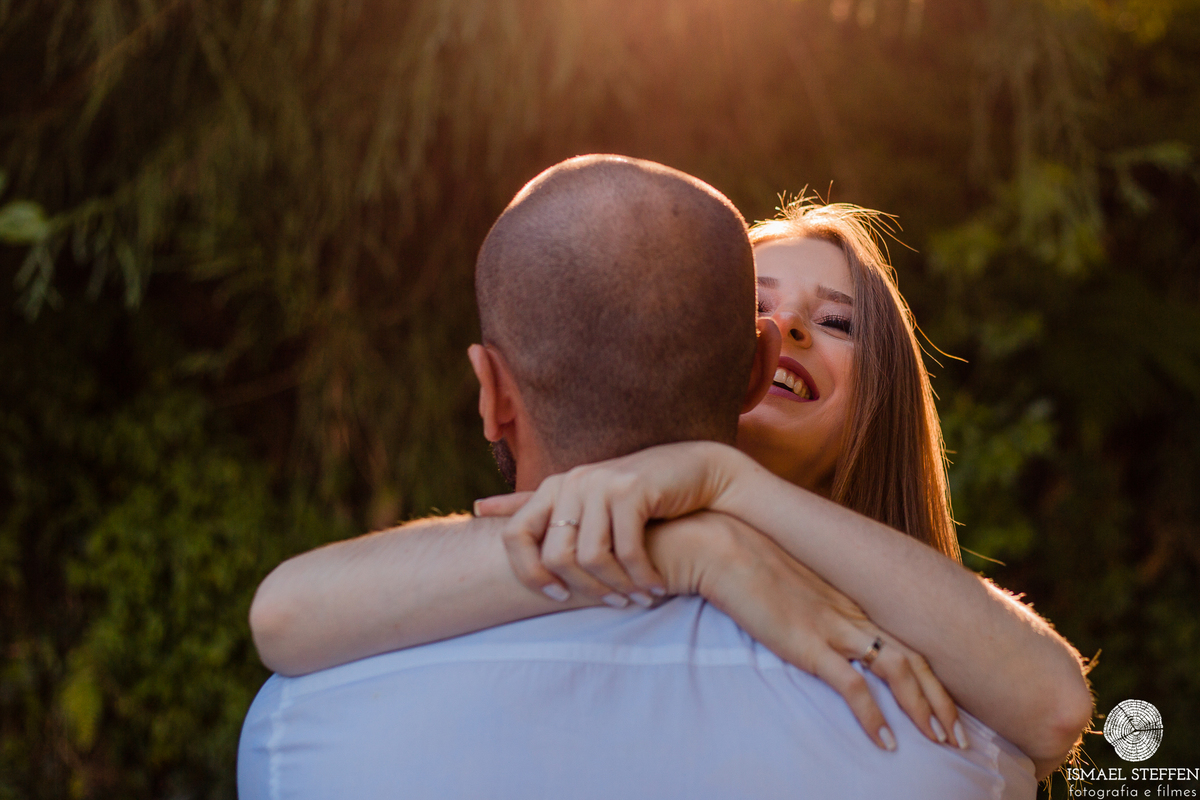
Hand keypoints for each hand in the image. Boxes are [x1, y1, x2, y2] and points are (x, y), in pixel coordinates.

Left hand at [499, 441, 743, 605]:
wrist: (698, 471)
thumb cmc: (642, 497)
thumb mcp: (588, 502)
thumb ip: (541, 508)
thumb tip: (478, 508)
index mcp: (554, 486)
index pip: (512, 536)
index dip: (528, 574)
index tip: (557, 598)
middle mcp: (572, 481)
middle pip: (555, 555)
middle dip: (584, 590)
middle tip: (612, 605)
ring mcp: (600, 483)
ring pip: (591, 558)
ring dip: (617, 587)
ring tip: (637, 599)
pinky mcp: (632, 490)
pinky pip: (627, 550)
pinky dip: (642, 577)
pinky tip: (655, 588)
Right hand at [650, 512, 962, 751]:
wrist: (721, 548)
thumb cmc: (745, 566)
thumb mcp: (787, 589)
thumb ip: (804, 607)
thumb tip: (806, 626)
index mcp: (846, 602)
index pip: (904, 641)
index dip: (930, 677)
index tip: (943, 706)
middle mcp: (850, 614)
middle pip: (915, 658)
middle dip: (942, 699)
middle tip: (959, 736)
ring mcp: (832, 628)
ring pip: (899, 670)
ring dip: (925, 708)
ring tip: (942, 741)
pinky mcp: (808, 643)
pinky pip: (853, 687)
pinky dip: (875, 717)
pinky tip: (886, 742)